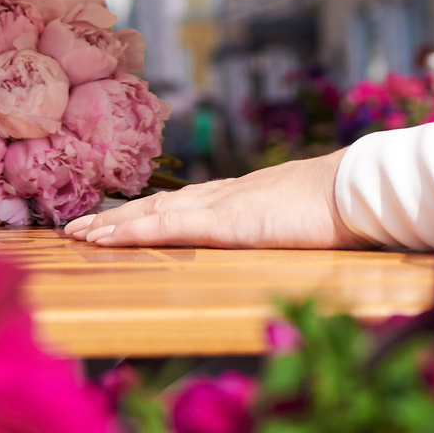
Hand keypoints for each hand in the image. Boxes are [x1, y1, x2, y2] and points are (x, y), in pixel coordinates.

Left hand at [60, 150, 358, 247]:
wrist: (357, 190)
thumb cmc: (341, 209)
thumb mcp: (301, 224)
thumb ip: (280, 229)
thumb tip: (277, 241)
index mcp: (240, 199)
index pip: (180, 205)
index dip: (145, 214)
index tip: (116, 222)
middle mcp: (221, 196)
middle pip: (156, 206)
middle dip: (116, 218)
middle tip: (77, 228)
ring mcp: (218, 206)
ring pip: (151, 213)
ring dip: (111, 224)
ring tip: (76, 234)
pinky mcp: (222, 222)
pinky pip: (165, 227)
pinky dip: (130, 231)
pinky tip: (102, 238)